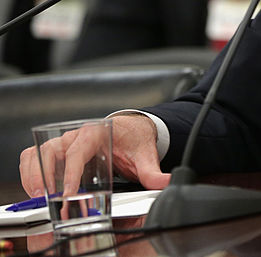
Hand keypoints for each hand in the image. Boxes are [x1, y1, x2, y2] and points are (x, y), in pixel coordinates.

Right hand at [20, 115, 169, 197]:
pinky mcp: (60, 149)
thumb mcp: (145, 155)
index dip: (70, 172)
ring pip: (40, 151)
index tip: (67, 192)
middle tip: (47, 197)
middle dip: (46, 174)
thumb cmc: (135, 138)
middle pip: (52, 150)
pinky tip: (35, 187)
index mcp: (97, 132)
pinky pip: (37, 154)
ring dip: (34, 172)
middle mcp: (77, 134)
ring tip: (38, 194)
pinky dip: (30, 169)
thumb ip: (153, 172)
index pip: (78, 151)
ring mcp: (66, 140)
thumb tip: (165, 182)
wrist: (134, 128)